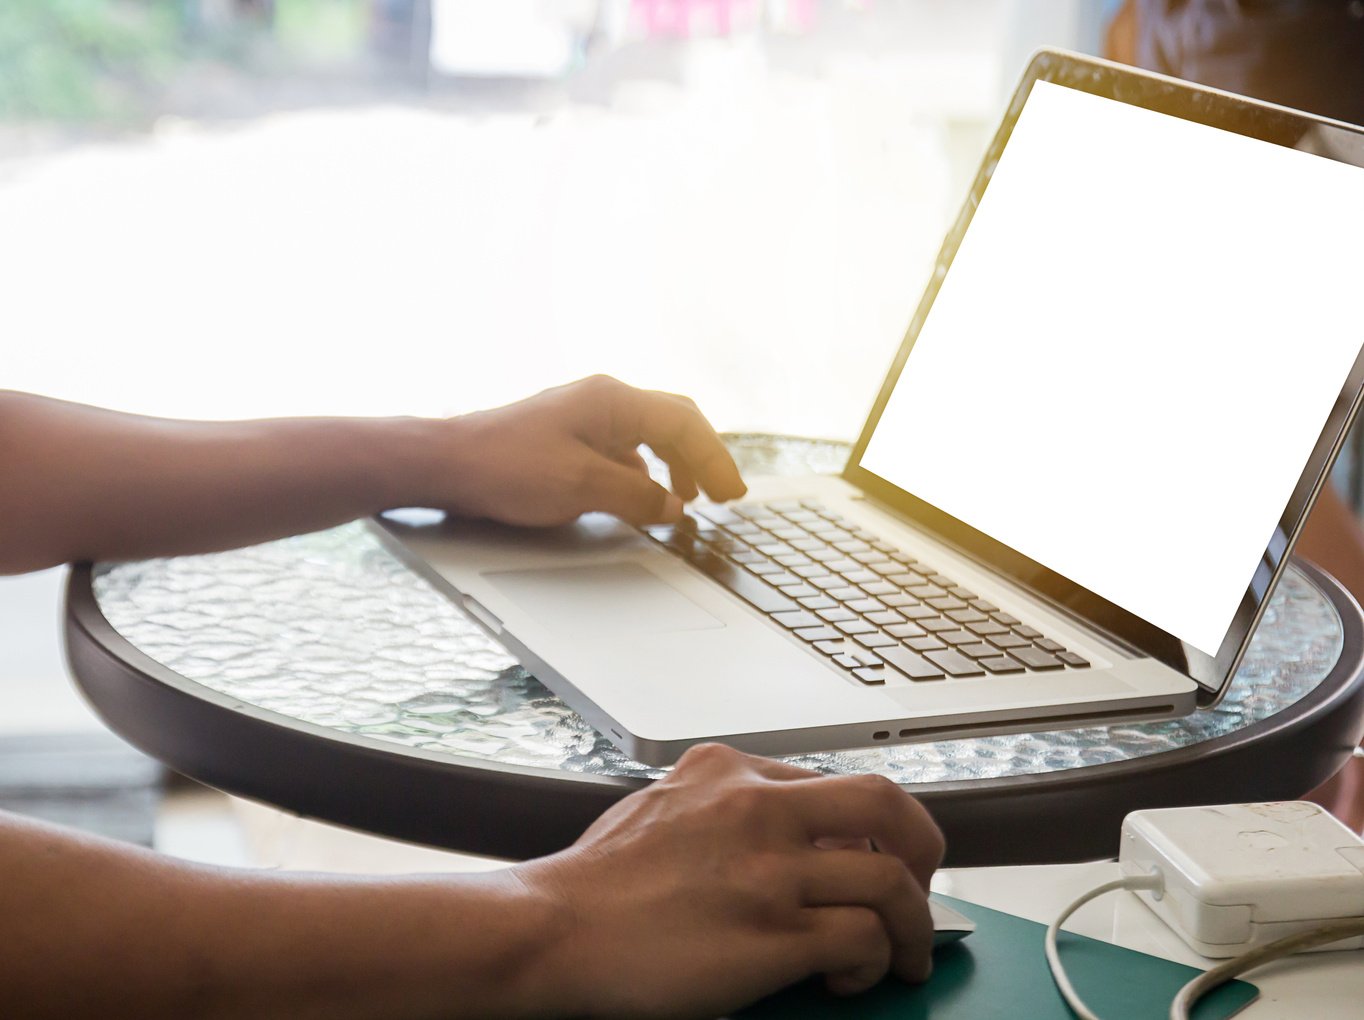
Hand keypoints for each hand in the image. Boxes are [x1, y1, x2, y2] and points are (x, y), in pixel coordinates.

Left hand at [430, 376, 746, 526]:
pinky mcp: (566, 438)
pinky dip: (641, 474)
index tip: (732, 495)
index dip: (716, 460)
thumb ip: (637, 496)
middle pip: (673, 423)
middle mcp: (603, 401)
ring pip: (647, 437)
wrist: (446, 464)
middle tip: (724, 495)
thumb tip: (674, 506)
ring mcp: (584, 417)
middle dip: (703, 458)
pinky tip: (639, 499)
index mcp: (613, 401)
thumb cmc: (506, 468)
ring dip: (674, 466)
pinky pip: (620, 451)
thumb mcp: (582, 488)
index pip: (685, 424)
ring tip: (688, 499)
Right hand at [516, 744, 943, 1018]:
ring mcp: (768, 869)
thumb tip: (773, 835)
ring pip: (890, 879)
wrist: (550, 930)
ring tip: (906, 952)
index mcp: (729, 771)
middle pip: (884, 803)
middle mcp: (756, 807)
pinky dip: (873, 961)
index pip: (831, 784)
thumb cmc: (596, 882)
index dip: (867, 827)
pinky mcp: (772, 934)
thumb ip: (719, 807)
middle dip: (924, 844)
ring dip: (913, 923)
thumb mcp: (661, 807)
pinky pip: (863, 938)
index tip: (877, 853)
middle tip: (925, 878)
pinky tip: (850, 976)